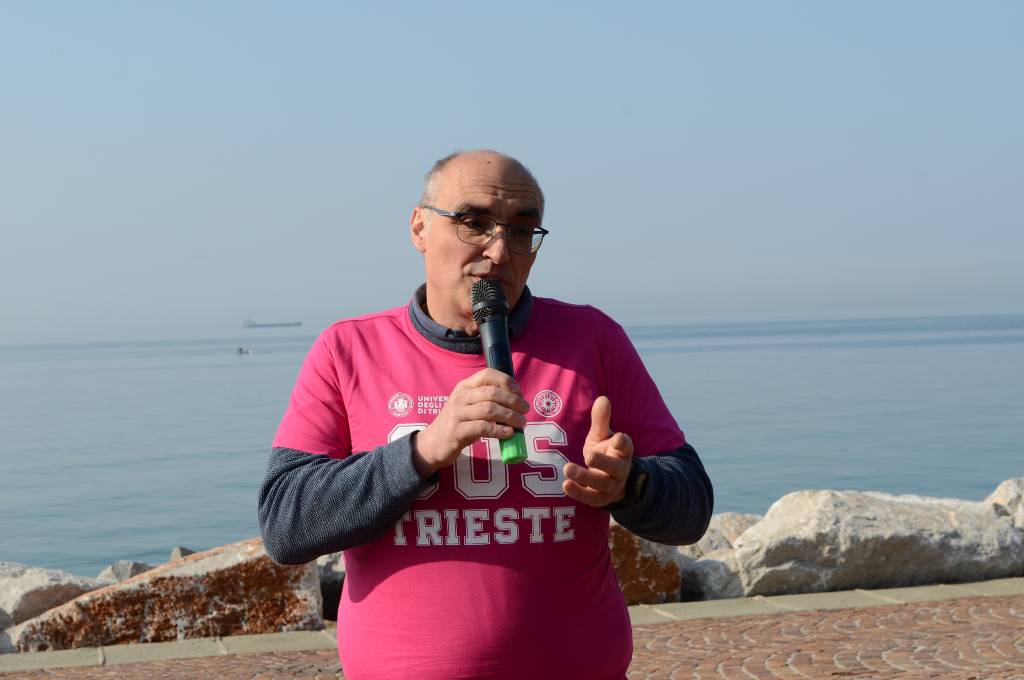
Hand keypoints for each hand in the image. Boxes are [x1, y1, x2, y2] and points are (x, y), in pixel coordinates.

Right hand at [412, 368, 528, 477]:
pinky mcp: (457, 431)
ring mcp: (457, 413)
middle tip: (525, 410)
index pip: (487, 374)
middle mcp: (460, 397)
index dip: (507, 381)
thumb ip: (487, 400)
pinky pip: (483, 427)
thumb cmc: (458, 423)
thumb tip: (517, 402)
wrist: (433, 443)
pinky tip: (509, 433)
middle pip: (492, 392)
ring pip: (489, 409)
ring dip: (510, 416)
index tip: (519, 393)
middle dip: (513, 401)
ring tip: (521, 423)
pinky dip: (500, 430)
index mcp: (464, 387)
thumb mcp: (469, 406)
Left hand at [562, 396, 633, 506]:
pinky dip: (579, 493)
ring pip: (601, 483)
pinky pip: (591, 498)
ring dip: (585, 477)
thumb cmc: (604, 452)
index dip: (622, 442)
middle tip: (589, 455)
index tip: (617, 437)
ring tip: (567, 468)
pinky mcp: (600, 498)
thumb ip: (601, 420)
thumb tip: (602, 399)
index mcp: (622, 451)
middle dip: (602, 462)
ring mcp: (611, 485)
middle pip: (615, 467)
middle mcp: (620, 469)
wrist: (610, 480)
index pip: (625, 446)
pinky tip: (566, 485)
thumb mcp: (602, 436)